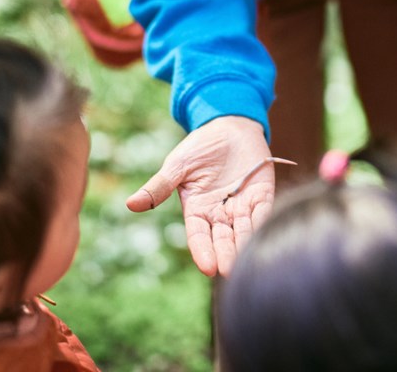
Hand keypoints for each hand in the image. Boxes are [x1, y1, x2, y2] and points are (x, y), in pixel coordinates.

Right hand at [126, 116, 275, 276]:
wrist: (229, 125)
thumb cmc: (199, 146)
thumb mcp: (177, 166)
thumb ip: (159, 186)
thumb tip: (131, 204)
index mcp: (197, 210)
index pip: (199, 235)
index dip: (203, 251)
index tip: (208, 268)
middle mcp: (220, 213)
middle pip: (223, 238)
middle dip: (226, 253)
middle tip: (231, 270)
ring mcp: (242, 205)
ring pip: (243, 230)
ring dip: (245, 244)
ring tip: (248, 259)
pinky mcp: (261, 194)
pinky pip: (263, 211)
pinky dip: (264, 221)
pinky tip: (266, 232)